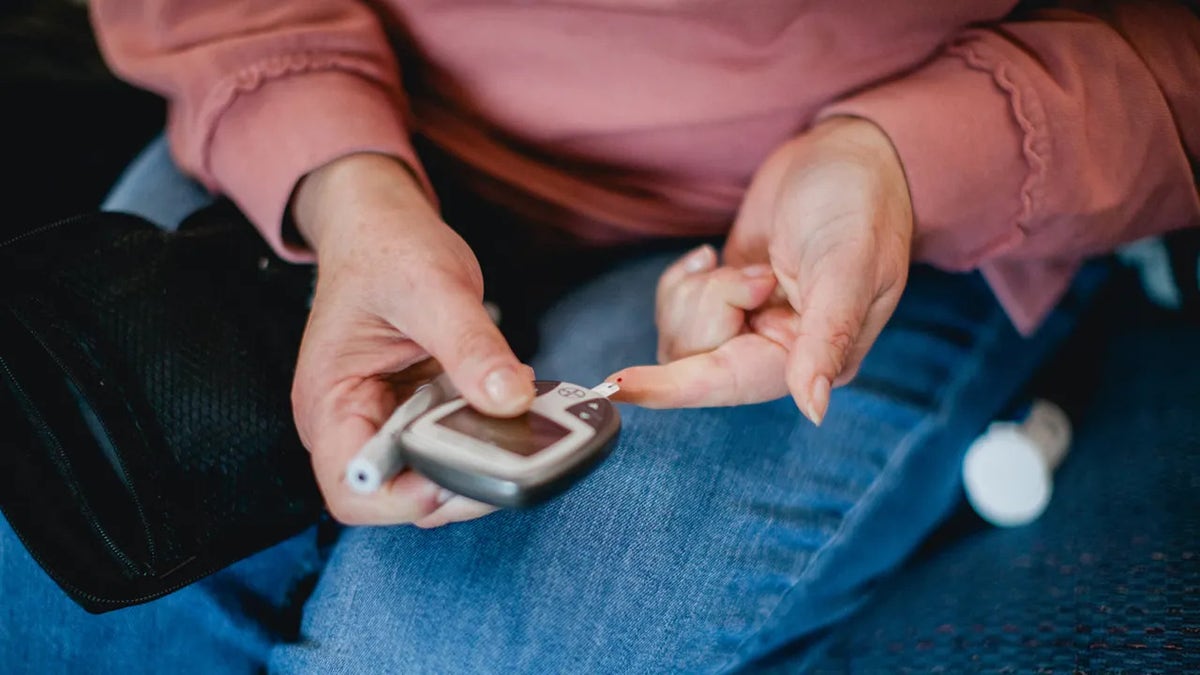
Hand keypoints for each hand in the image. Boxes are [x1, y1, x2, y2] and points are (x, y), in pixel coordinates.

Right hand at [290, 153, 534, 526]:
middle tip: (514, 455)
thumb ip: (471, 346)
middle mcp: (351, 424)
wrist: (383, 224)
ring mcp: (385, 422)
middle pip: (398, 497)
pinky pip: (451, 446)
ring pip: (431, 480)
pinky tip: (512, 414)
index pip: (353, 488)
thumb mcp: (433, 287)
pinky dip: (485, 441)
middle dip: (457, 485)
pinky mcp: (417, 414)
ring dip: (478, 464)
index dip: (405, 499)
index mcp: (329, 402)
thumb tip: (512, 401)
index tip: (460, 470)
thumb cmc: (387, 248)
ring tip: (519, 431)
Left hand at [611, 117, 912, 423]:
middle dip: (710, 305)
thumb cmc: (860, 204)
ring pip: (680, 336)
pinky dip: (683, 281)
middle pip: (694, 357)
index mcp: (816, 359)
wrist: (846, 154)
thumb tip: (814, 409)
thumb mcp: (848, 266)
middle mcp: (778, 353)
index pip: (730, 384)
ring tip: (747, 263)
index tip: (617, 386)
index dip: (672, 388)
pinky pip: (675, 310)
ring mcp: (748, 327)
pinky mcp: (726, 303)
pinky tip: (713, 256)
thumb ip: (828, 337)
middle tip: (758, 272)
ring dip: (698, 291)